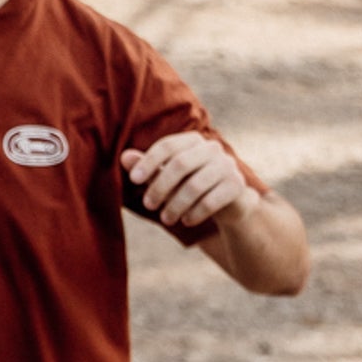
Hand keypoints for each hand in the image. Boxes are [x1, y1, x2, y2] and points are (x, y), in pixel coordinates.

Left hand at [122, 133, 259, 229]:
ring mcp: (227, 165)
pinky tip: (186, 221)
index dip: (149, 161)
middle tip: (148, 205)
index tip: (134, 179)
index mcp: (192, 140)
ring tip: (165, 219)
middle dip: (160, 186)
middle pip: (180, 164)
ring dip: (176, 204)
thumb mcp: (167, 177)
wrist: (228, 203)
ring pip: (195, 185)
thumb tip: (124, 157)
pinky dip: (195, 213)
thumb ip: (148, 167)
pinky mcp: (236, 185)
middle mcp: (212, 148)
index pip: (167, 146)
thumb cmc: (190, 185)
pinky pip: (212, 200)